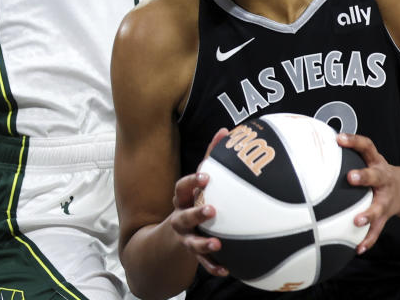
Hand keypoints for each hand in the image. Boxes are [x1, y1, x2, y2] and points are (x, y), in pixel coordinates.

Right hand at [169, 128, 229, 276]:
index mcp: (182, 198)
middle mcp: (180, 218)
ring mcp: (185, 237)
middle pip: (183, 216)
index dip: (192, 182)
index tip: (206, 177)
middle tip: (211, 210)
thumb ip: (211, 157)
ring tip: (216, 245)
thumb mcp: (198, 181)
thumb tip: (225, 130)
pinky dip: (213, 266)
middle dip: (195, 214)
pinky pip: (202, 263)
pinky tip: (226, 269)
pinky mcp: (193, 254)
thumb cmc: (193, 199)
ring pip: (191, 242)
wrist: (173, 234)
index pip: (182, 188)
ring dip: (203, 244)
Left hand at [337, 132, 399, 254]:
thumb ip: (347, 156)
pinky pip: (377, 229)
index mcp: (376, 162)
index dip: (354, 141)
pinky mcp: (385, 216)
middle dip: (364, 176)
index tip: (339, 138)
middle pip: (376, 175)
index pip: (367, 146)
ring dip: (368, 214)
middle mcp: (383, 179)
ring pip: (378, 207)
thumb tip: (315, 147)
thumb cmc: (377, 172)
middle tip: (351, 177)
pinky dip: (368, 239)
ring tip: (357, 220)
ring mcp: (385, 199)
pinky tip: (358, 248)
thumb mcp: (369, 160)